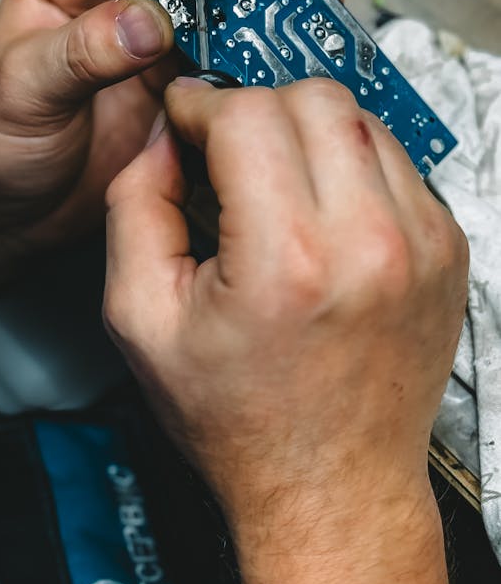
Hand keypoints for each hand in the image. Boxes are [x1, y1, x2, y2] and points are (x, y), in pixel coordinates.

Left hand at [0, 0, 327, 245]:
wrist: (3, 217)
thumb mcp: (22, 91)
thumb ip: (81, 52)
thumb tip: (146, 20)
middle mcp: (114, 3)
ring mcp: (152, 49)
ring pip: (218, 10)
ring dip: (264, 2)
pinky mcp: (178, 94)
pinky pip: (227, 66)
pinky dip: (262, 60)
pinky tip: (297, 55)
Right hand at [104, 76, 467, 534]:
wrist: (330, 485)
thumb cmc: (240, 421)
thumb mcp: (141, 320)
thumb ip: (135, 207)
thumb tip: (163, 138)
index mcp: (287, 260)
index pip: (247, 113)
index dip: (201, 106)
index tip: (185, 123)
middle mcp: (370, 243)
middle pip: (312, 97)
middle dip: (255, 110)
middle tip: (226, 152)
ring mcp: (422, 244)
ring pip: (361, 119)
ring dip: (307, 133)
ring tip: (274, 186)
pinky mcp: (447, 250)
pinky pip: (396, 162)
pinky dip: (351, 168)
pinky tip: (320, 215)